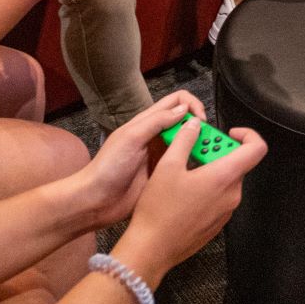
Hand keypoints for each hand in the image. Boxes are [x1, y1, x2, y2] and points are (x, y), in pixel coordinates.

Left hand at [54, 91, 208, 233]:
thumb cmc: (107, 168)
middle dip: (200, 127)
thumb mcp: (131, 138)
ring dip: (199, 146)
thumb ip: (156, 121)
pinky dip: (193, 164)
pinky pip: (182, 164)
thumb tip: (184, 109)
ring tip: (208, 156)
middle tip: (208, 142)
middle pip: (185, 122)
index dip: (192, 106)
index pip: (176, 102)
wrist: (96, 201)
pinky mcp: (163, 175)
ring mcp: (160, 156)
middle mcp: (156, 137)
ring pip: (186, 143)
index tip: (201, 121)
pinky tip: (199, 171)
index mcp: (147, 122)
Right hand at [110, 117, 266, 284]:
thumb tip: (194, 125)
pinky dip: (209, 186)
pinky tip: (185, 189)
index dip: (248, 134)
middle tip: (193, 149)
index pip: (257, 149)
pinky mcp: (217, 223)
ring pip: (228, 180)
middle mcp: (232, 195)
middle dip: (218, 151)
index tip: (229, 132)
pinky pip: (220, 197)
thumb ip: (185, 140)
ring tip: (185, 169)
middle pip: (238, 163)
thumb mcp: (168, 166)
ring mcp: (226, 211)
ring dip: (212, 168)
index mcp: (224, 177)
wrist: (152, 248)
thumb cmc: (159, 211)